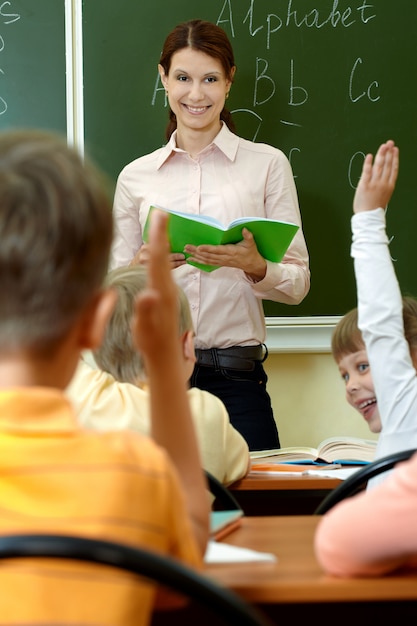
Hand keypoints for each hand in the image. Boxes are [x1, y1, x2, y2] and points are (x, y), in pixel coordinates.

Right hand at [131, 211, 179, 358]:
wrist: (165, 354)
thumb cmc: (151, 342)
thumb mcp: (145, 328)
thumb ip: (146, 311)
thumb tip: (148, 294)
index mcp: (161, 292)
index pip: (159, 260)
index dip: (158, 238)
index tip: (159, 219)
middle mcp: (167, 288)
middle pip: (163, 256)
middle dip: (161, 234)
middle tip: (161, 212)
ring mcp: (167, 291)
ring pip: (164, 262)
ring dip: (162, 242)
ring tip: (160, 225)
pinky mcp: (165, 295)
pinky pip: (162, 270)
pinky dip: (160, 256)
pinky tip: (158, 252)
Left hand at [184, 228, 266, 280]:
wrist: (252, 265)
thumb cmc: (251, 253)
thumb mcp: (251, 244)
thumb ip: (248, 237)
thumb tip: (245, 229)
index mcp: (231, 252)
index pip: (218, 250)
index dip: (208, 249)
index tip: (199, 247)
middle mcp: (225, 258)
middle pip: (208, 255)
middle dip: (197, 252)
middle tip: (186, 247)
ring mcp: (222, 261)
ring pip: (207, 260)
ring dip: (196, 257)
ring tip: (186, 252)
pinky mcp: (220, 263)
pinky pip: (208, 263)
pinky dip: (199, 262)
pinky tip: (191, 259)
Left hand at [354, 140, 398, 213]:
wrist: (368, 217)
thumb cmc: (374, 208)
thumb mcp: (383, 196)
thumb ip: (383, 184)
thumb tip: (381, 174)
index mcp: (390, 186)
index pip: (394, 169)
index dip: (395, 158)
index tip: (395, 149)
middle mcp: (383, 183)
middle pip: (387, 165)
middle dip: (389, 152)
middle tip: (390, 143)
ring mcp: (374, 183)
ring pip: (379, 166)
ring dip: (381, 154)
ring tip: (383, 146)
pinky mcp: (364, 185)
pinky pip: (367, 171)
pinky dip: (368, 163)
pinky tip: (370, 155)